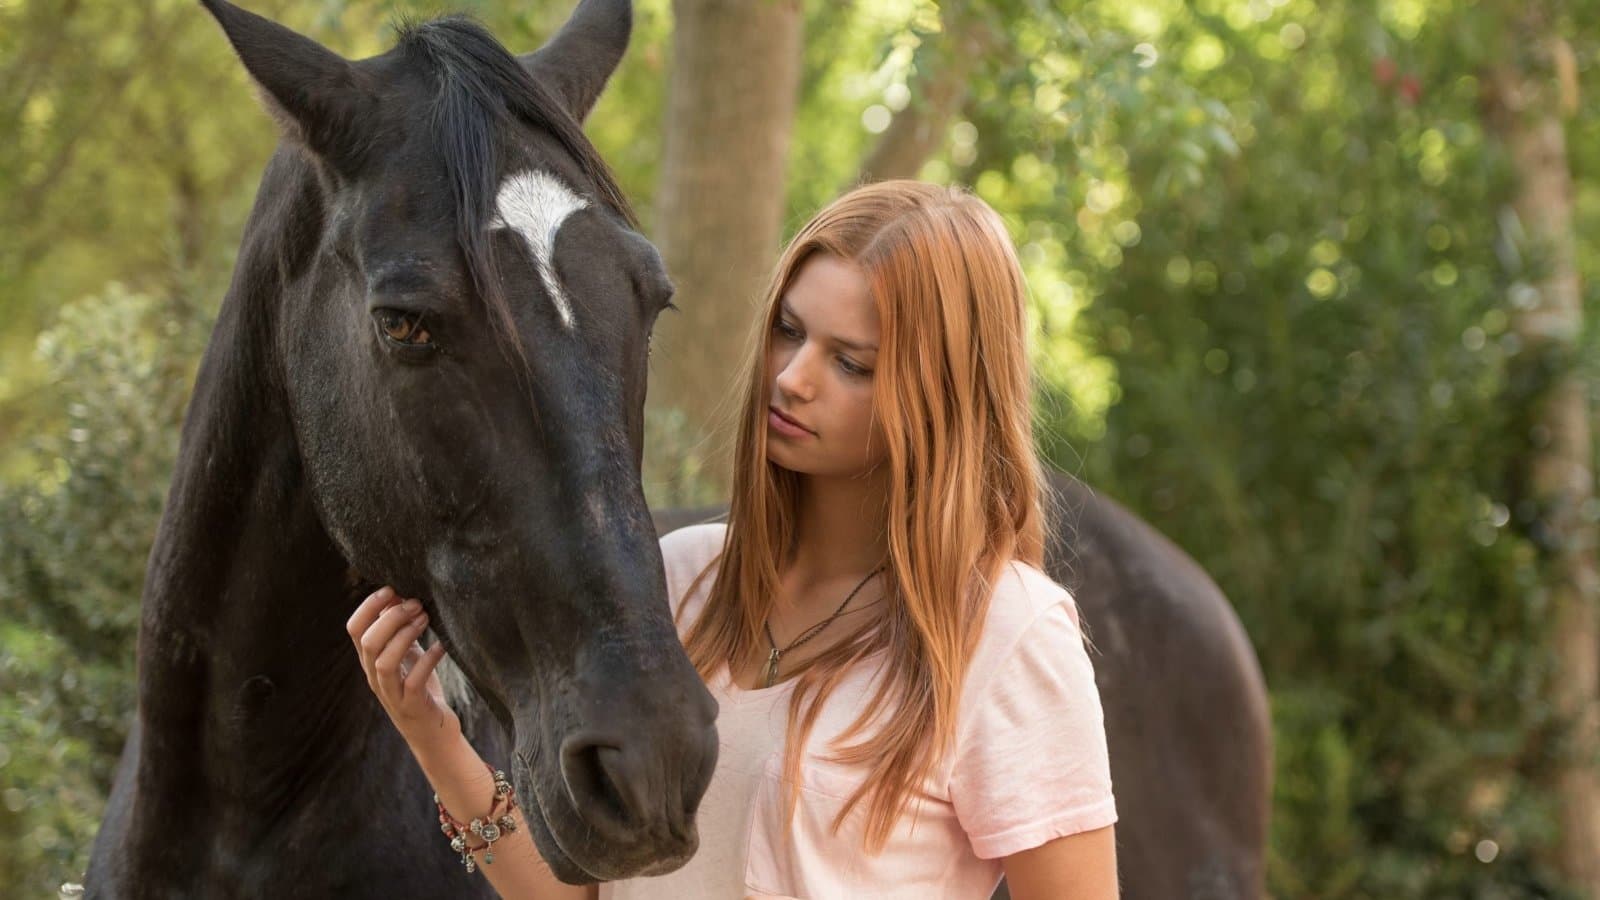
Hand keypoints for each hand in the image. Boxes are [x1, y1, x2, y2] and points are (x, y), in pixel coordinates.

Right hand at [347, 586, 461, 753]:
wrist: (433, 733)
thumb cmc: (420, 689)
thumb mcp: (408, 655)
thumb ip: (400, 631)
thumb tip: (398, 595)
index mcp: (370, 662)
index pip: (354, 630)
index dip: (368, 606)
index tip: (392, 589)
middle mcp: (375, 678)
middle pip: (368, 643)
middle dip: (391, 617)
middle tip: (416, 604)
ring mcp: (392, 694)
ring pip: (384, 662)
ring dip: (405, 635)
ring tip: (426, 619)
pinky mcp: (411, 707)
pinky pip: (414, 681)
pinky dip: (428, 659)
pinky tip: (442, 646)